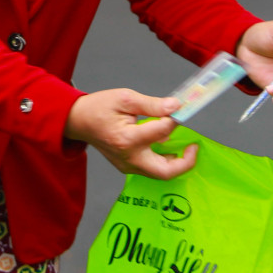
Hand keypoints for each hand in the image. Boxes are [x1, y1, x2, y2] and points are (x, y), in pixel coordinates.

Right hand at [65, 89, 196, 179]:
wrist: (78, 121)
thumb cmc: (99, 108)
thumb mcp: (125, 98)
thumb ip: (152, 104)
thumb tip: (175, 107)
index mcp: (128, 139)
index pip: (162, 132)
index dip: (174, 119)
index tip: (178, 110)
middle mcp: (129, 158)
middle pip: (165, 171)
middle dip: (185, 162)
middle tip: (194, 147)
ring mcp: (127, 166)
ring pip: (159, 173)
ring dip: (176, 163)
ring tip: (184, 147)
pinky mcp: (127, 167)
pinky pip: (151, 169)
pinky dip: (163, 161)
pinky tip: (167, 147)